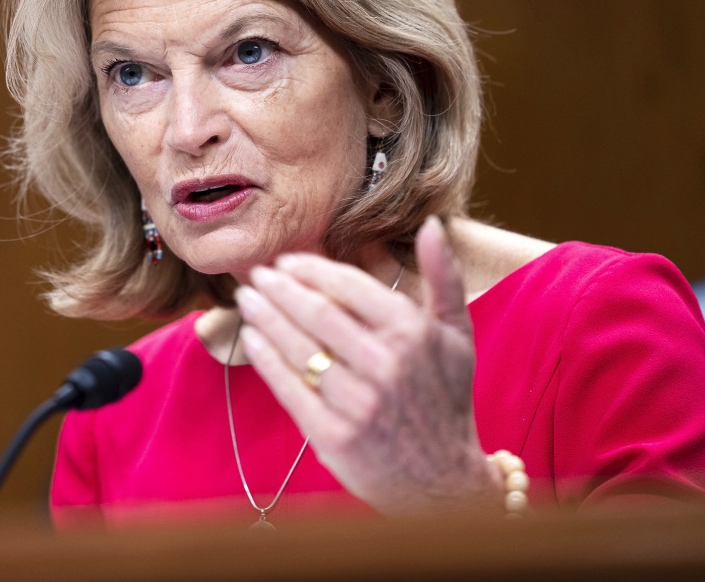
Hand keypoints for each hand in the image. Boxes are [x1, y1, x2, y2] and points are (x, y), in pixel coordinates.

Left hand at [236, 216, 498, 514]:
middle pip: (315, 314)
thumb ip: (443, 277)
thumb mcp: (457, 335)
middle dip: (279, 289)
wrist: (442, 481)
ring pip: (298, 347)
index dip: (310, 270)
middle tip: (257, 275)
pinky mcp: (334, 436)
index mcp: (412, 334)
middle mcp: (385, 366)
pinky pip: (289, 387)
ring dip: (265, 318)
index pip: (348, 286)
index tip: (287, 261)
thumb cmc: (445, 399)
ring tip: (247, 299)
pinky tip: (253, 338)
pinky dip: (266, 358)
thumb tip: (431, 224)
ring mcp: (358, 403)